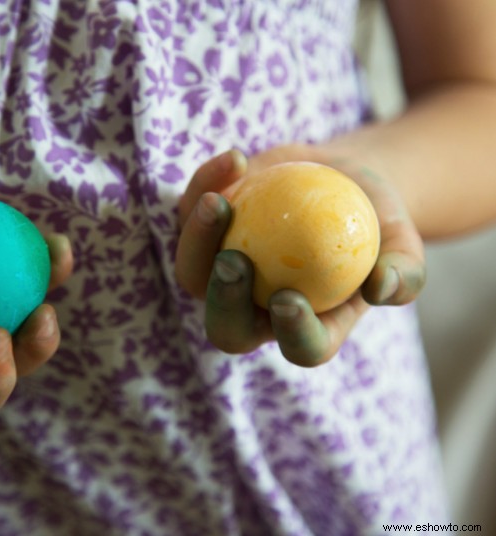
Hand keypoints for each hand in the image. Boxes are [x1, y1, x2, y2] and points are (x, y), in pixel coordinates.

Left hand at [175, 144, 425, 365]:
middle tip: (234, 261)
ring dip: (197, 241)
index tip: (291, 298)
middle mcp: (257, 308)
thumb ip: (403, 270)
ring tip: (219, 202)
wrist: (341, 180)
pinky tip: (236, 160)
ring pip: (191, 270)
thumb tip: (382, 289)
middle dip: (223, 302)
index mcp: (307, 325)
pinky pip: (190, 214)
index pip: (300, 347)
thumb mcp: (402, 240)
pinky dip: (207, 185)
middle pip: (226, 326)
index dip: (292, 333)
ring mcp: (221, 270)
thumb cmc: (375, 219)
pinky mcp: (204, 228)